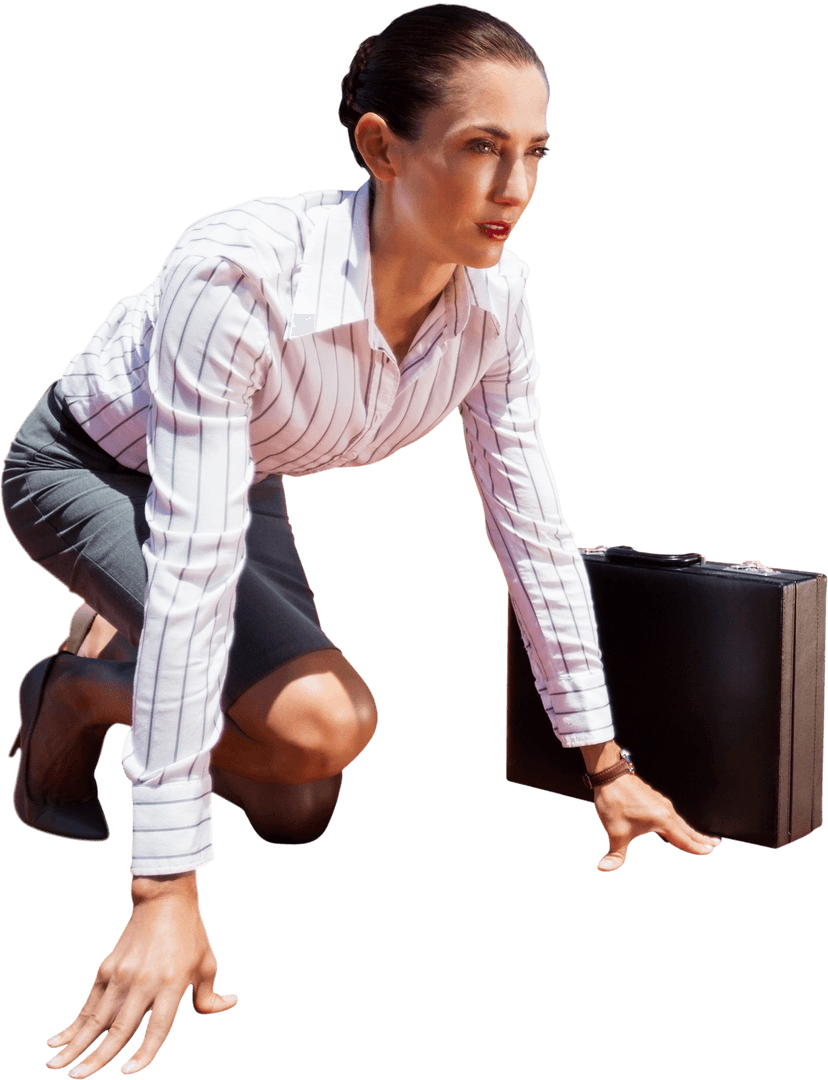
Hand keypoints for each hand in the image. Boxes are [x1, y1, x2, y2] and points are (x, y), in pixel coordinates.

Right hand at [44, 872, 236, 1075]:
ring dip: (75, 1044)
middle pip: (119, 1027)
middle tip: (77, 1078)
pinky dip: (73, 1023)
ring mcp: (122, 974)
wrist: (164, 897)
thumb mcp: (207, 963)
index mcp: (171, 983)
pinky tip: (57, 1040)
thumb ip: (210, 995)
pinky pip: (89, 1003)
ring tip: (56, 1066)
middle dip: (97, 1057)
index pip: (157, 1027)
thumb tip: (228, 1004)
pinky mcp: (107, 968)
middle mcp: (144, 981)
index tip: (129, 1071)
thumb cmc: (190, 933)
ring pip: (96, 1018)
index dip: (144, 1052)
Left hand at [592, 772, 721, 871]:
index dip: (697, 848)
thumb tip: (604, 868)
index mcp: (663, 820)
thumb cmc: (615, 801)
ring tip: (698, 836)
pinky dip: (679, 821)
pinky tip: (674, 823)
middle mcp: (666, 810)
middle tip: (715, 844)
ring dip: (690, 830)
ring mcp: (660, 802)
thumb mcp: (615, 833)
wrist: (609, 775)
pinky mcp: (653, 797)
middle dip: (701, 838)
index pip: (684, 839)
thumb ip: (615, 855)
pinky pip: (672, 813)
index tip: (709, 851)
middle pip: (687, 829)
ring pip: (680, 820)